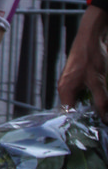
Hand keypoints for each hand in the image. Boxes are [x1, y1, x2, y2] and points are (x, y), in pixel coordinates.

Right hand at [58, 5, 107, 119]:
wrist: (91, 37)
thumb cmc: (90, 56)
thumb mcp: (98, 81)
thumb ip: (101, 102)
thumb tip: (104, 118)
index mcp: (65, 90)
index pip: (68, 114)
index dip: (78, 123)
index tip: (89, 131)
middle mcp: (65, 87)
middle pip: (74, 109)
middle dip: (86, 116)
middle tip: (99, 124)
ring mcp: (71, 82)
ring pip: (80, 101)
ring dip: (90, 107)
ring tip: (101, 113)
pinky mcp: (79, 78)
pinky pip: (84, 93)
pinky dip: (92, 98)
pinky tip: (101, 101)